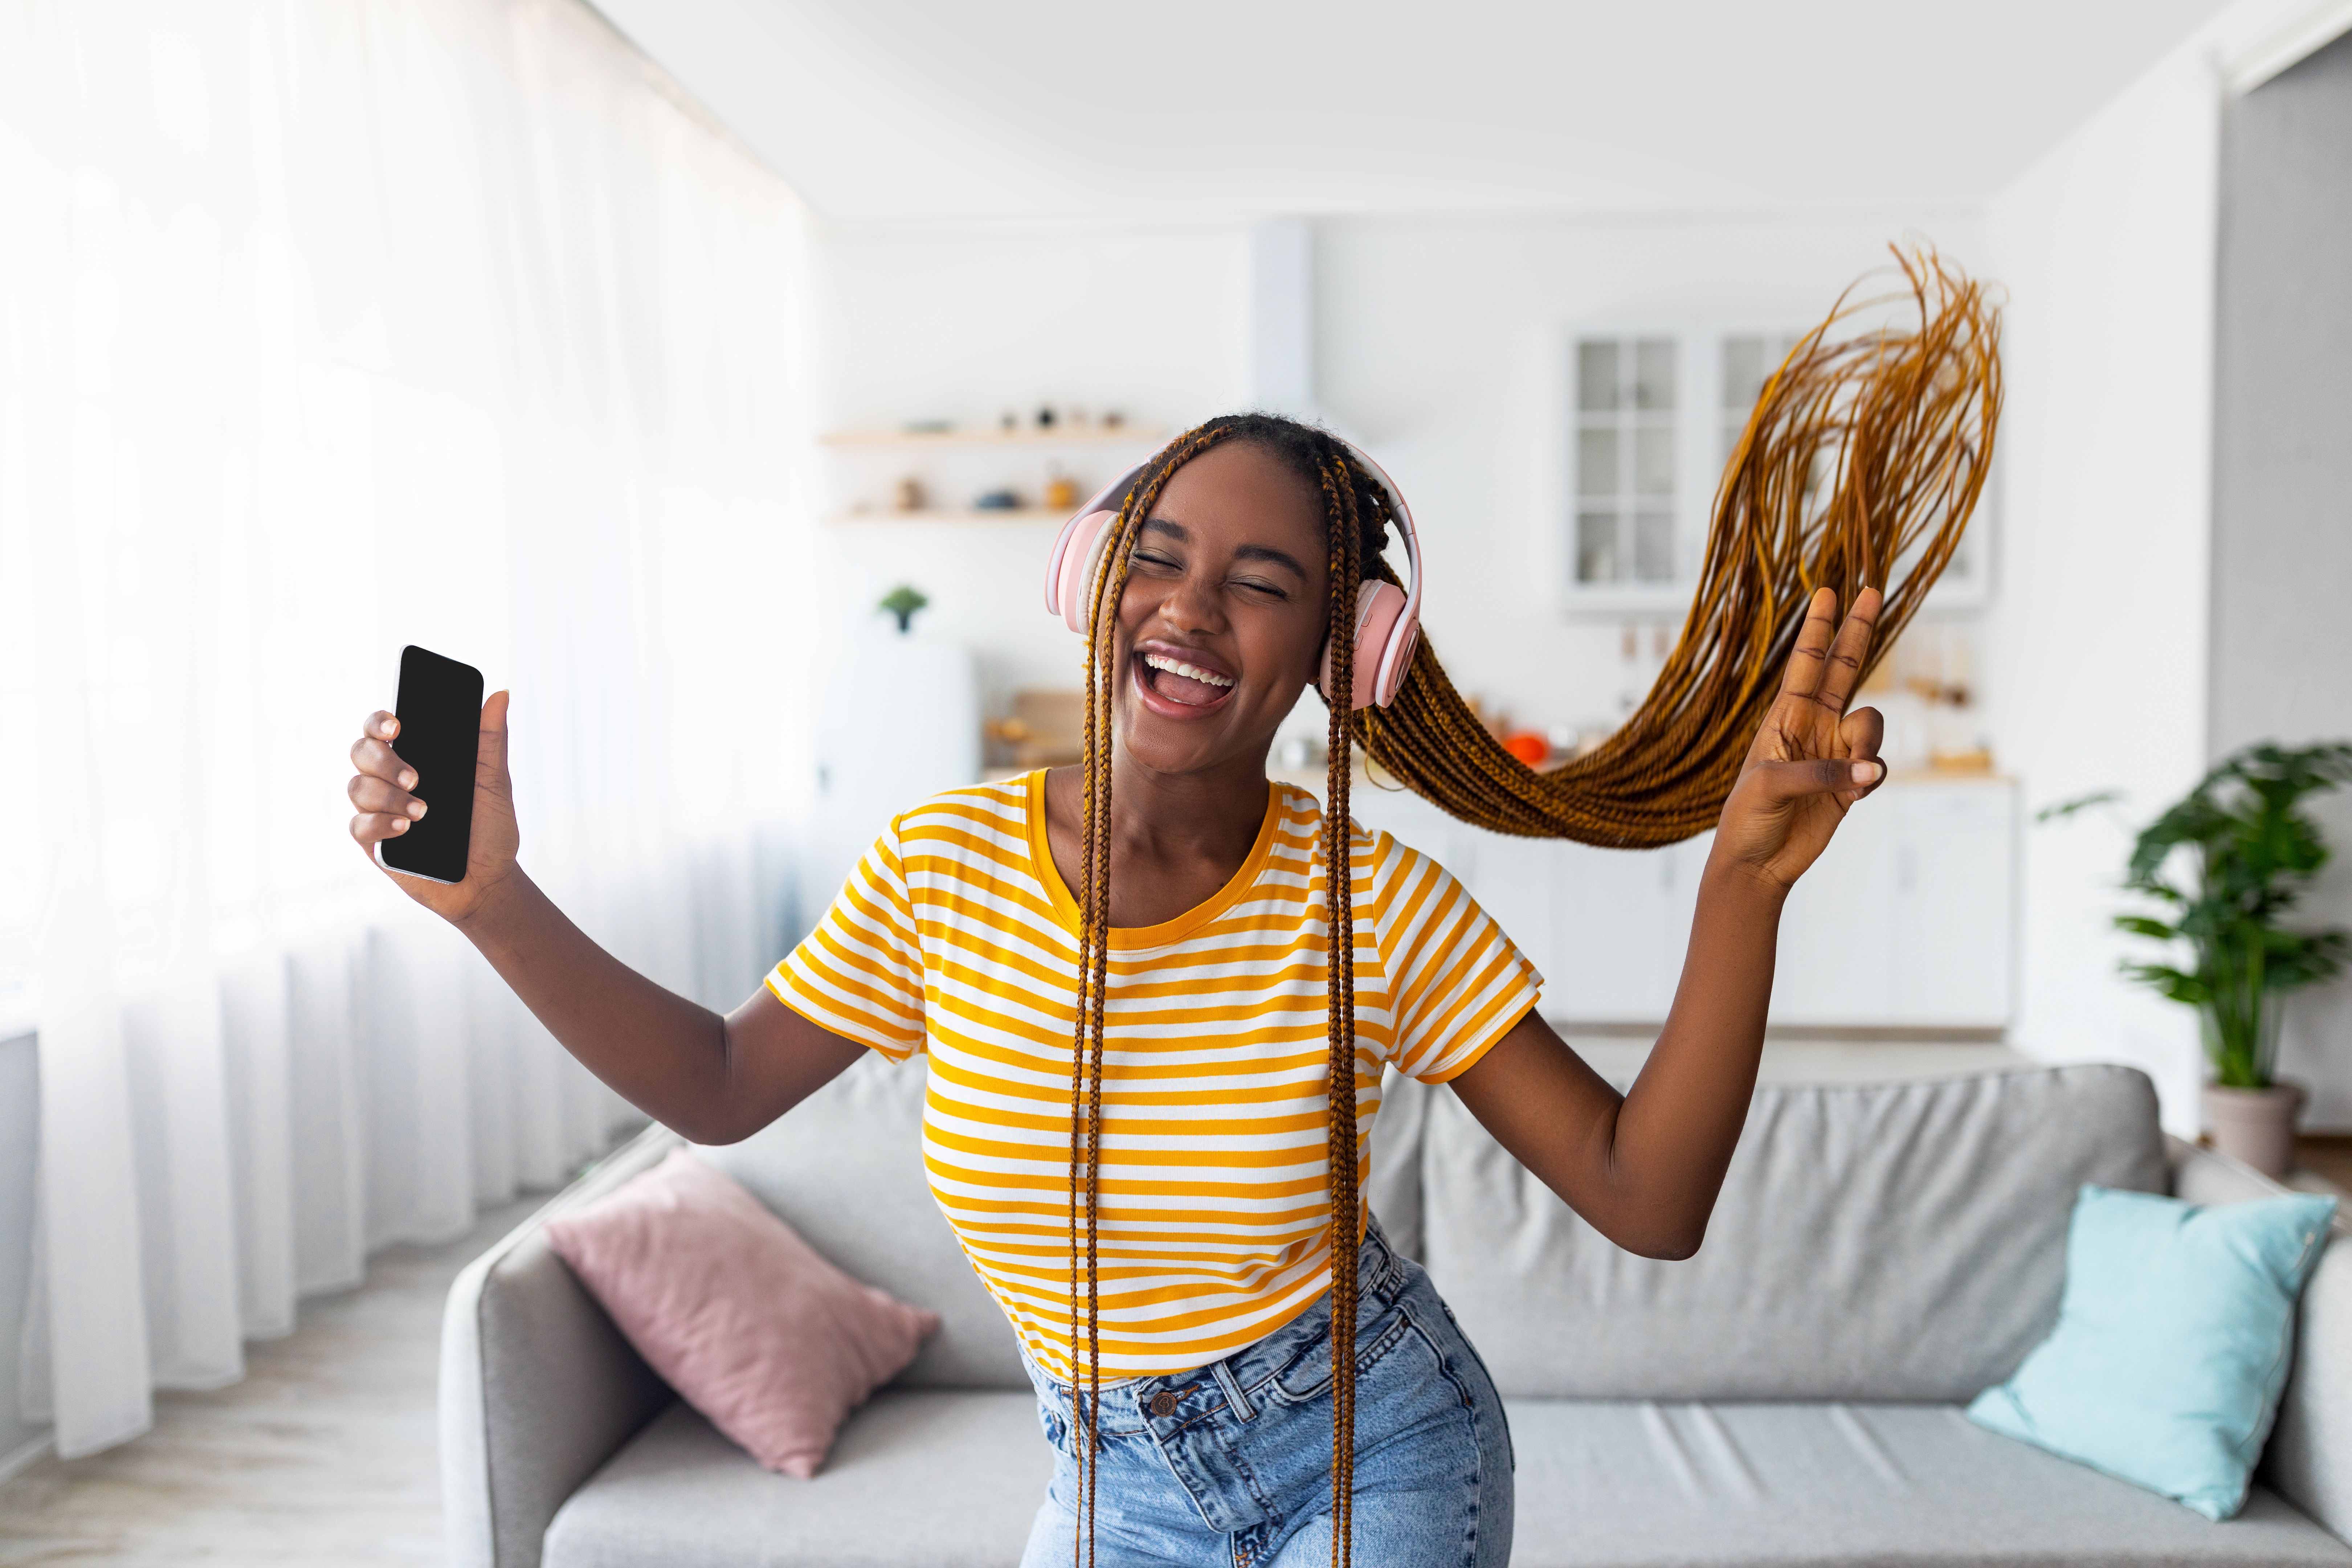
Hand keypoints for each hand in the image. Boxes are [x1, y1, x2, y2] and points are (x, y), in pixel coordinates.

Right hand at [346, 690, 521, 925]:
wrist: (488, 879)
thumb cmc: (489, 828)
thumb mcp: (495, 781)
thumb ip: (490, 738)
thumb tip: (500, 693)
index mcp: (414, 757)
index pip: (382, 728)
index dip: (380, 720)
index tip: (397, 725)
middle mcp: (388, 779)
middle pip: (362, 752)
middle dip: (385, 761)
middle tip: (416, 778)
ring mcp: (377, 810)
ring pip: (357, 787)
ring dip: (388, 797)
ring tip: (424, 811)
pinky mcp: (373, 843)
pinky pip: (358, 825)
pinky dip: (381, 824)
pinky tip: (407, 829)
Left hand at [1711, 585, 1886, 891]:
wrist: (1756, 863)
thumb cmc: (1747, 818)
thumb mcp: (1771, 786)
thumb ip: (1821, 771)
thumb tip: (1868, 768)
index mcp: (1783, 717)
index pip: (1805, 662)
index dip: (1817, 628)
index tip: (1827, 591)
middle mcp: (1812, 726)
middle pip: (1843, 668)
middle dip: (1857, 630)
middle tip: (1872, 590)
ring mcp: (1834, 752)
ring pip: (1871, 723)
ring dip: (1869, 741)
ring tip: (1854, 774)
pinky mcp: (1851, 782)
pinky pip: (1877, 765)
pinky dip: (1872, 774)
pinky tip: (1856, 791)